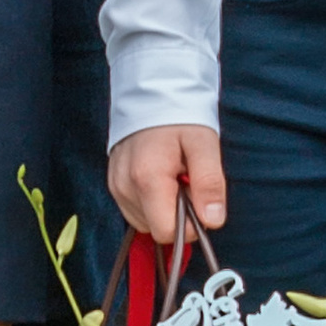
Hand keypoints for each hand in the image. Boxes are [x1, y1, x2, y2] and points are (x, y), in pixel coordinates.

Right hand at [108, 126, 227, 244]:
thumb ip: (209, 183)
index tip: (198, 198)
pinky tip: (159, 178)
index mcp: (147, 178)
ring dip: (164, 209)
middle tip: (186, 182)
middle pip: (156, 229)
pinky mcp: (113, 184)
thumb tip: (212, 220)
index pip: (167, 232)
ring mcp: (116, 187)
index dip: (189, 225)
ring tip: (173, 177)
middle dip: (177, 215)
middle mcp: (125, 187)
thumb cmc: (180, 117)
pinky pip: (135, 210)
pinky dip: (151, 202)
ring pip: (145, 222)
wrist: (151, 93)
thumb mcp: (204, 145)